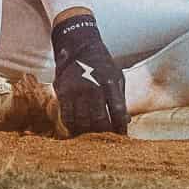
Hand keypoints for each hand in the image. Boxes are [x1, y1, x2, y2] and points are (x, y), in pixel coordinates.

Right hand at [50, 13, 127, 135]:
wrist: (79, 48)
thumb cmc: (102, 65)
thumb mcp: (117, 77)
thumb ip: (120, 99)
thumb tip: (126, 122)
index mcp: (109, 82)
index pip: (117, 112)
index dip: (120, 128)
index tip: (122, 137)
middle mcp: (92, 86)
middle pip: (99, 120)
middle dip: (104, 133)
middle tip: (106, 140)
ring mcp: (76, 90)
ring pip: (82, 122)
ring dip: (88, 133)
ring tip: (93, 138)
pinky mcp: (63, 93)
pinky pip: (67, 117)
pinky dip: (73, 128)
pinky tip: (78, 131)